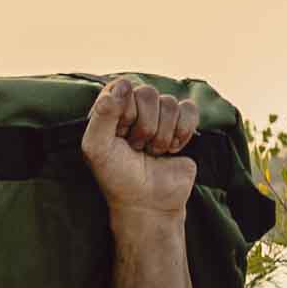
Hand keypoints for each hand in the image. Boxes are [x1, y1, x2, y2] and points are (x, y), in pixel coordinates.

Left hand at [81, 76, 197, 216]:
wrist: (149, 203)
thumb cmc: (118, 177)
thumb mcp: (97, 148)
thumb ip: (102, 114)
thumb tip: (123, 84)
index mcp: (112, 108)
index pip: (123, 87)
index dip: (124, 113)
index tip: (120, 136)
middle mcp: (135, 108)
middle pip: (148, 93)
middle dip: (144, 127)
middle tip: (137, 147)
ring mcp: (160, 115)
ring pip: (169, 103)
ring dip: (161, 135)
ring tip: (152, 152)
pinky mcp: (182, 125)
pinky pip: (189, 110)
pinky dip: (182, 133)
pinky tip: (171, 149)